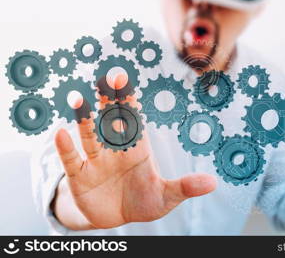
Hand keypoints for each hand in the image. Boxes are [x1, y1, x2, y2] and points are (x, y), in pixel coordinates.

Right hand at [53, 75, 216, 229]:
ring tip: (78, 99)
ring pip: (89, 135)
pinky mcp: (80, 176)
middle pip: (111, 120)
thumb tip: (214, 183)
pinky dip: (67, 148)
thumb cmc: (144, 202)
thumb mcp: (166, 197)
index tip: (125, 79)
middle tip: (109, 77)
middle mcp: (115, 149)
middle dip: (110, 100)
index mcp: (137, 149)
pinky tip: (60, 133)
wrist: (117, 218)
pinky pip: (73, 160)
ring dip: (84, 119)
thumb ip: (185, 187)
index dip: (129, 100)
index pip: (133, 120)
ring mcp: (96, 161)